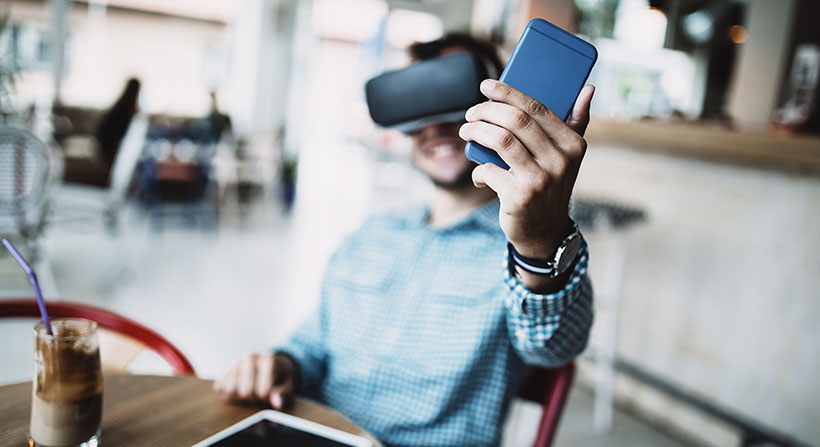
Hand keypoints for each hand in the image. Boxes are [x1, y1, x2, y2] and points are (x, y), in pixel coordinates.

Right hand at [213, 353, 295, 409]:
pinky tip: (239, 391)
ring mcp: (235, 363)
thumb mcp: (288, 383)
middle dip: (252, 398)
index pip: (262, 391)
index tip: (269, 393)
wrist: (270, 362)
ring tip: (250, 391)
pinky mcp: (225, 371)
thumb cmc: (280, 375)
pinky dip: (228, 395)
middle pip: (244, 392)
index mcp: (267, 360)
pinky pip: (220, 390)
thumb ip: (284, 393)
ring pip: (230, 391)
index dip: (266, 398)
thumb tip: (277, 403)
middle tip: (259, 393)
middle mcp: (249, 358)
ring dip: (239, 398)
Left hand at [459, 80, 593, 260]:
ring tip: (466, 131)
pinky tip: (479, 172)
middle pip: (515, 121)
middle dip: (486, 111)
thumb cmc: (551, 185)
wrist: (545, 231)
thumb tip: (588, 88)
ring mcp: (540, 180)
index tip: (486, 86)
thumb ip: (577, 122)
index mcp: (573, 144)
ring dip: (476, 131)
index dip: (508, 92)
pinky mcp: (520, 198)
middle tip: (471, 113)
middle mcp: (560, 161)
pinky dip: (479, 169)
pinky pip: (490, 170)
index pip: (536, 108)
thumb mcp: (569, 156)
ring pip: (500, 140)